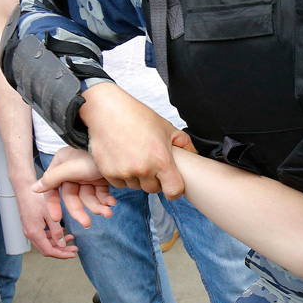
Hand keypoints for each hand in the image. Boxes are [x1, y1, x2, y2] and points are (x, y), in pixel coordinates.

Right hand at [10, 175, 77, 259]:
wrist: (24, 188)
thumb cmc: (36, 198)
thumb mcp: (50, 214)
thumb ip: (56, 231)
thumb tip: (62, 244)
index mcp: (34, 233)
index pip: (48, 251)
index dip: (61, 254)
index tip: (73, 254)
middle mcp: (29, 233)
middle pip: (46, 249)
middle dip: (61, 250)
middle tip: (75, 249)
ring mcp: (29, 229)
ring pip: (45, 242)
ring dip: (58, 243)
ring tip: (71, 238)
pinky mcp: (30, 225)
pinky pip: (42, 235)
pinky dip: (52, 236)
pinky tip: (62, 231)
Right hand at [33, 147, 116, 227]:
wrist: (118, 151)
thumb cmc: (92, 157)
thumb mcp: (70, 168)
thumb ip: (52, 179)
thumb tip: (34, 189)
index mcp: (61, 165)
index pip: (53, 189)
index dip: (54, 204)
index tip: (57, 219)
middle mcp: (72, 171)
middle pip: (72, 197)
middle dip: (81, 210)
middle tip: (87, 224)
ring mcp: (87, 176)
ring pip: (88, 198)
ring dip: (97, 207)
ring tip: (108, 213)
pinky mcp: (100, 179)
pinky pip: (100, 194)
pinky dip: (105, 200)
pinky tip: (112, 203)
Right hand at [77, 83, 195, 196]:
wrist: (108, 111)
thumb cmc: (138, 117)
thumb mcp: (166, 128)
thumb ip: (184, 143)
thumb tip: (194, 154)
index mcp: (161, 160)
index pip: (174, 191)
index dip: (175, 190)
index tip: (172, 186)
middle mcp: (143, 169)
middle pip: (153, 189)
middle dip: (154, 180)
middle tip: (150, 164)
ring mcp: (124, 172)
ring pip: (136, 186)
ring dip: (137, 177)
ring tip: (135, 158)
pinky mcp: (108, 172)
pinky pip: (120, 183)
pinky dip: (122, 176)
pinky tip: (123, 159)